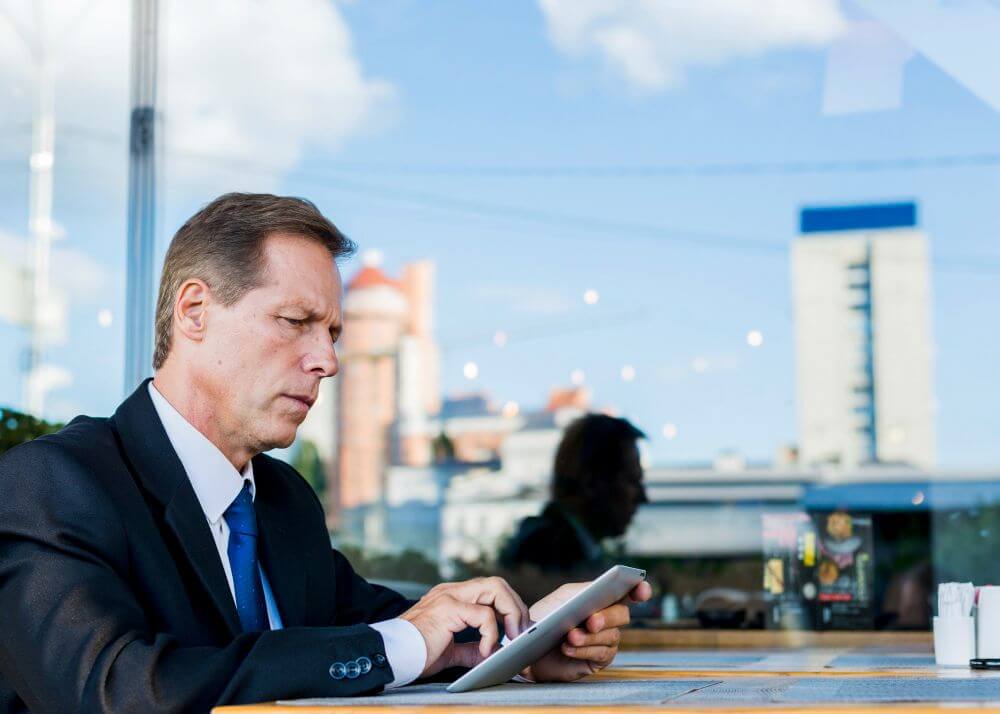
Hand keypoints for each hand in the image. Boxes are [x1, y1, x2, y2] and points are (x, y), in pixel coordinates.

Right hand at [400, 577, 528, 676]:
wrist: (391, 656)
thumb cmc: (414, 653)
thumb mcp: (449, 650)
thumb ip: (471, 647)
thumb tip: (494, 652)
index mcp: (452, 597)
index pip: (490, 589)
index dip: (509, 606)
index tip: (517, 629)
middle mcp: (451, 591)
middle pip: (497, 583)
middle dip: (516, 606)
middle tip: (521, 631)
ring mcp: (449, 596)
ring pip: (494, 589)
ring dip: (511, 613)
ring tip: (512, 637)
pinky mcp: (448, 608)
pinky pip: (484, 614)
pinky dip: (492, 632)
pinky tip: (487, 650)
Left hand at [521, 579, 652, 682]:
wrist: (530, 644)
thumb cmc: (547, 617)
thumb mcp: (563, 598)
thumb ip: (584, 591)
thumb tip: (599, 590)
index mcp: (603, 598)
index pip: (628, 592)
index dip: (639, 590)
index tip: (642, 590)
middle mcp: (609, 619)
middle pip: (622, 614)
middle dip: (607, 617)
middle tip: (591, 621)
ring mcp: (606, 640)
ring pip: (611, 636)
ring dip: (590, 636)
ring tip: (570, 636)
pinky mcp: (598, 660)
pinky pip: (600, 654)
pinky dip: (583, 650)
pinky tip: (567, 648)